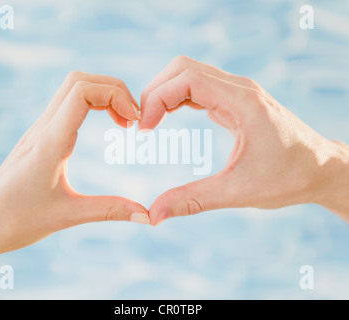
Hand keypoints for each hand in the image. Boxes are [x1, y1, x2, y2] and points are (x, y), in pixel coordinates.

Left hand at [0, 71, 149, 271]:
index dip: (115, 96)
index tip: (134, 122)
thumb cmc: (17, 221)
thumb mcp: (68, 216)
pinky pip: (67, 104)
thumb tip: (147, 216)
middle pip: (79, 80)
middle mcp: (43, 129)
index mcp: (50, 142)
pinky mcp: (39, 136)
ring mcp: (39, 130)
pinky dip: (92, 104)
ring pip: (71, 88)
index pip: (82, 92)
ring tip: (123, 123)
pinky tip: (104, 126)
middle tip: (133, 119)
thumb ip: (110, 210)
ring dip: (102, 95)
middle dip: (113, 89)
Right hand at [139, 56, 348, 224]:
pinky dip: (177, 98)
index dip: (158, 98)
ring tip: (151, 121)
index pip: (187, 79)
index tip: (145, 129)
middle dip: (156, 91)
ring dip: (165, 92)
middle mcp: (240, 89)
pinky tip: (169, 117)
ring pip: (189, 73)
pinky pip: (199, 87)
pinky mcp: (236, 101)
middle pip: (183, 68)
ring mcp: (238, 92)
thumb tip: (154, 214)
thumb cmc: (289, 177)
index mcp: (243, 102)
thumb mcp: (239, 192)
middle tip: (144, 124)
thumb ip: (193, 200)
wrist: (320, 169)